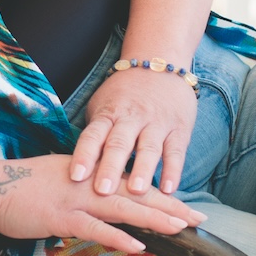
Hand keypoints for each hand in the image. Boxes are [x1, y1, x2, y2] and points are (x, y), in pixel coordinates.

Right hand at [0, 153, 204, 255]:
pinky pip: (95, 228)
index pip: (134, 184)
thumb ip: (85, 190)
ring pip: (124, 207)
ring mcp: (77, 199)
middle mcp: (91, 183)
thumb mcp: (61, 182)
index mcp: (93, 174)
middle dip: (170, 206)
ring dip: (155, 218)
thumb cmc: (23, 187)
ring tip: (182, 227)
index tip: (187, 206)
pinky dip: (118, 236)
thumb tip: (105, 202)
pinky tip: (138, 244)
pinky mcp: (62, 216)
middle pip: (138, 194)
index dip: (163, 195)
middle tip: (200, 218)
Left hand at [69, 69, 197, 197]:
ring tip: (136, 191)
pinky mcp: (179, 129)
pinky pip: (176, 151)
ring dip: (142, 170)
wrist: (159, 63)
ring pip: (148, 148)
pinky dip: (173, 171)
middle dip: (110, 168)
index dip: (83, 156)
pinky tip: (168, 190)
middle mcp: (131, 117)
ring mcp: (157, 123)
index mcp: (108, 114)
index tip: (76, 177)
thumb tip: (77, 170)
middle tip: (103, 190)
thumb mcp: (103, 106)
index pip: (92, 135)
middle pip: (119, 144)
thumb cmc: (124, 94)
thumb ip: (94, 135)